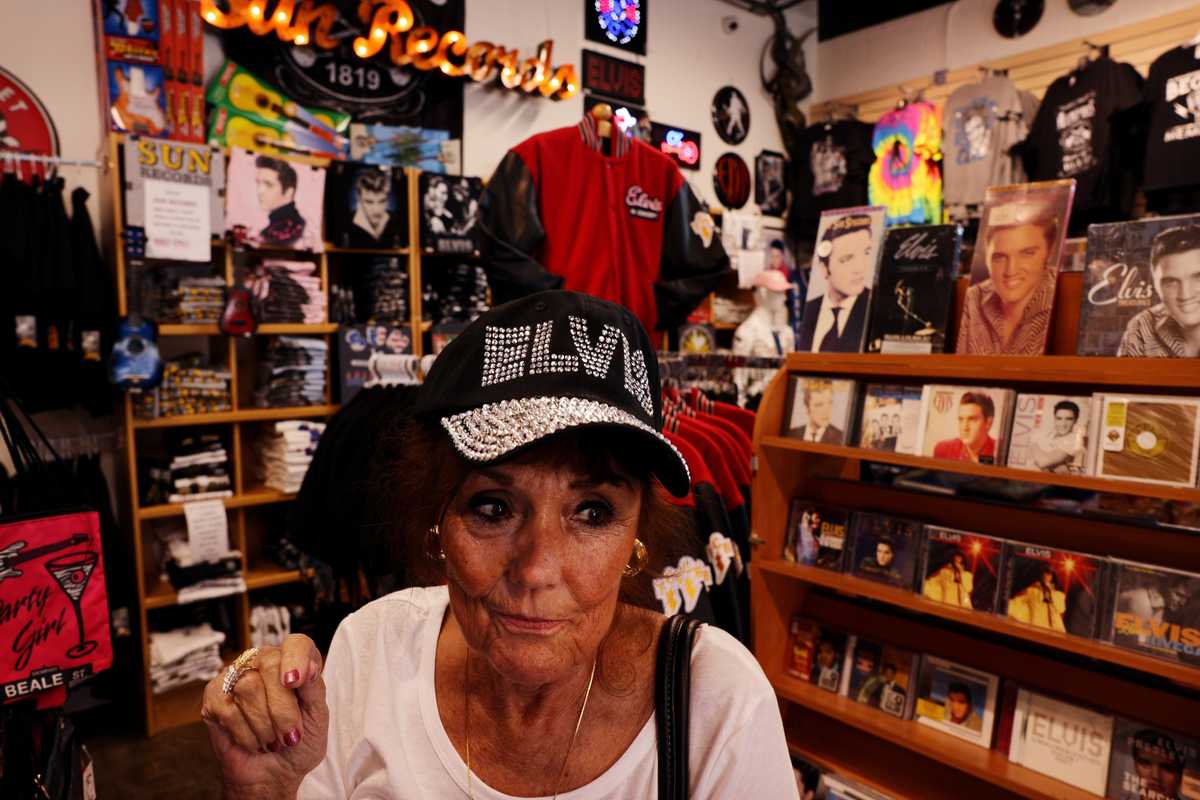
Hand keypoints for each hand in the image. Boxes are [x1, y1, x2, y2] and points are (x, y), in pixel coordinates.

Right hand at [201, 634, 328, 798]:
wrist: (274, 775)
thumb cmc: (299, 743)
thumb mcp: (318, 717)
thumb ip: (314, 689)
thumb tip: (309, 665)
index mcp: (295, 663)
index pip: (297, 643)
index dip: (296, 658)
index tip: (295, 682)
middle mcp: (265, 663)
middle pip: (270, 664)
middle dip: (283, 709)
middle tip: (290, 735)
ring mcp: (237, 677)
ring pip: (248, 686)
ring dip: (264, 725)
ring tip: (271, 740)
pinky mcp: (214, 696)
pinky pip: (228, 708)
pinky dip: (245, 734)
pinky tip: (253, 742)